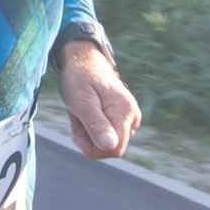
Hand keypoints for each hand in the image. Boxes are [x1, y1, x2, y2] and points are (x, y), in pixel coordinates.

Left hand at [57, 41, 139, 158]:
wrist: (83, 60)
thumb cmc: (79, 78)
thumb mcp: (81, 101)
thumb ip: (96, 124)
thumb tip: (110, 146)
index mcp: (125, 112)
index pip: (115, 149)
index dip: (93, 149)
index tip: (76, 136)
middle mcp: (133, 116)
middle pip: (111, 148)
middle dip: (89, 139)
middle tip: (77, 117)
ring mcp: (129, 117)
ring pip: (107, 142)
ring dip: (88, 132)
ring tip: (81, 111)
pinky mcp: (122, 118)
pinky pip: (106, 134)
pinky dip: (91, 127)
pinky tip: (86, 111)